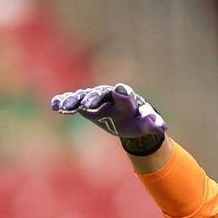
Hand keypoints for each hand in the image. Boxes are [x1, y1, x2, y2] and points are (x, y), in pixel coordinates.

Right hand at [49, 83, 166, 153]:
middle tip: (87, 105)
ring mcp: (95, 98)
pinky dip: (64, 102)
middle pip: (100, 93)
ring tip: (64, 106)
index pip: (125, 94)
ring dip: (74, 100)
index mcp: (127, 97)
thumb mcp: (145, 124)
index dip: (123, 93)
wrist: (127, 121)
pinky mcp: (84, 104)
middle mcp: (109, 94)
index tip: (120, 90)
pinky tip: (55, 105)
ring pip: (83, 96)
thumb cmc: (138, 121)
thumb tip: (162, 126)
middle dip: (94, 98)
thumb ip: (152, 123)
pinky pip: (73, 101)